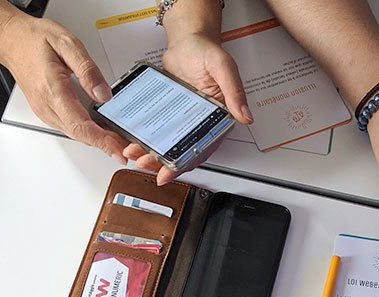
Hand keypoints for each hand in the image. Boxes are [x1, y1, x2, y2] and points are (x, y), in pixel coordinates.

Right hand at [0, 12, 128, 162]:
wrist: (10, 39)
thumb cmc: (34, 39)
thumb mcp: (67, 43)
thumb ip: (88, 70)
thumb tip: (104, 94)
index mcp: (53, 89)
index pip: (81, 124)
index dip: (102, 141)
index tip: (118, 151)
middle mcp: (46, 105)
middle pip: (80, 134)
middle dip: (106, 145)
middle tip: (128, 150)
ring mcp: (44, 110)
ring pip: (75, 133)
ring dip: (98, 141)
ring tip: (120, 143)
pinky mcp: (46, 111)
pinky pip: (70, 127)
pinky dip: (87, 133)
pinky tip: (101, 132)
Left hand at [125, 31, 251, 184]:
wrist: (187, 40)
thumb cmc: (207, 52)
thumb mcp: (223, 68)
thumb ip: (234, 92)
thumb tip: (245, 115)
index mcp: (217, 117)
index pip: (202, 148)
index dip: (186, 164)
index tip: (169, 173)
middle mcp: (200, 122)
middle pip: (182, 150)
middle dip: (162, 162)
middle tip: (145, 164)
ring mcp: (183, 118)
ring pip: (168, 143)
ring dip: (152, 153)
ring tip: (135, 154)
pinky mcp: (169, 112)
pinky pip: (158, 129)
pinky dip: (146, 137)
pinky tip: (134, 140)